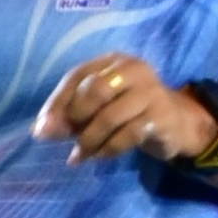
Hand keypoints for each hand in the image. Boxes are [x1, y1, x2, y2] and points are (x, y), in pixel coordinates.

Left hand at [29, 52, 217, 166]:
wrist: (178, 124)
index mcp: (113, 61)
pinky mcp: (162, 117)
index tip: (42, 129)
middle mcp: (134, 70)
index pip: (77, 76)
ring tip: (80, 154)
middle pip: (95, 90)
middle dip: (75, 119)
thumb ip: (70, 115)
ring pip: (109, 116)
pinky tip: (98, 156)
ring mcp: (151, 92)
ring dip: (89, 140)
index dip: (57, 102)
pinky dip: (107, 149)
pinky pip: (127, 135)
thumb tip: (40, 131)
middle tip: (67, 139)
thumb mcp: (99, 108)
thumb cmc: (130, 111)